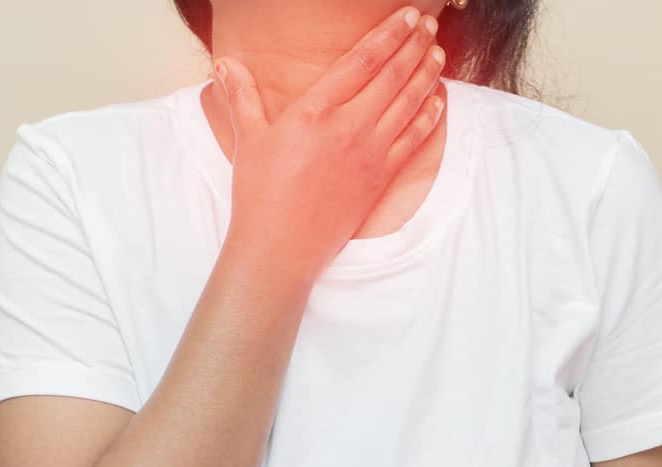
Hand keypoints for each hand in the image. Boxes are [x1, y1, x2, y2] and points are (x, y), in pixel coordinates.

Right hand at [213, 5, 445, 284]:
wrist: (281, 248)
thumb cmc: (260, 196)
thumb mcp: (248, 140)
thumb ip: (241, 97)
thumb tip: (224, 64)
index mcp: (314, 111)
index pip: (362, 61)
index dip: (389, 34)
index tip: (407, 17)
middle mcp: (348, 127)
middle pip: (392, 76)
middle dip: (414, 47)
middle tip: (428, 27)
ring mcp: (369, 154)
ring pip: (408, 105)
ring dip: (427, 76)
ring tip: (438, 54)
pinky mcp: (380, 179)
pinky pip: (413, 141)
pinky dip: (429, 118)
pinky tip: (438, 101)